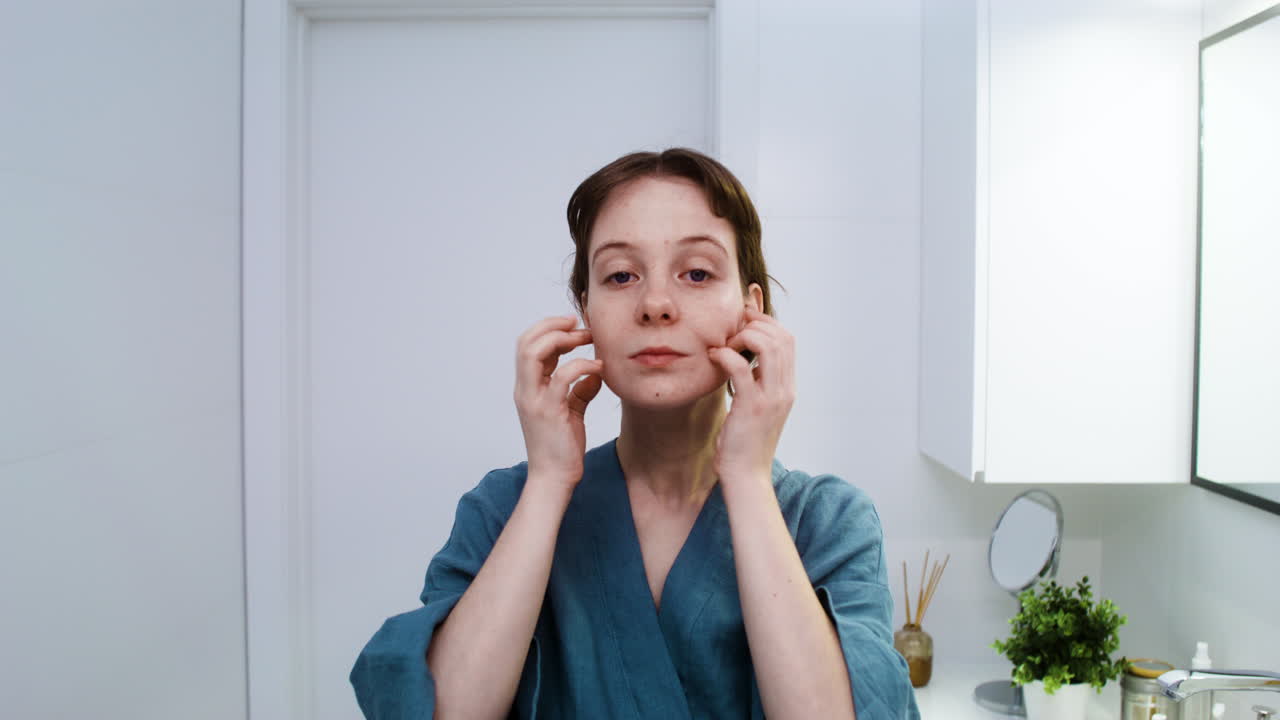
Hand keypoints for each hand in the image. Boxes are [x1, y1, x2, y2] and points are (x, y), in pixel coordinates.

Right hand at [513, 315, 604, 485]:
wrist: (554, 478)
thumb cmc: (561, 448)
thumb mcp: (571, 412)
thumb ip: (580, 391)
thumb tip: (595, 373)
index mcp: (527, 388)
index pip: (527, 345)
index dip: (549, 329)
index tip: (574, 326)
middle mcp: (525, 390)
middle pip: (525, 342)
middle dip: (552, 326)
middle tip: (580, 325)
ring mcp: (533, 399)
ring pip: (533, 352)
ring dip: (561, 339)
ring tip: (586, 339)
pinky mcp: (549, 411)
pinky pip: (563, 377)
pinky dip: (582, 365)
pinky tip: (598, 368)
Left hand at [706, 308, 795, 480]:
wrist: (746, 475)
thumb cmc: (745, 442)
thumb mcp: (756, 405)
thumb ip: (757, 381)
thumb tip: (746, 357)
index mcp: (787, 387)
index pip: (788, 340)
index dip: (767, 322)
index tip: (744, 320)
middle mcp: (785, 389)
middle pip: (782, 337)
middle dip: (756, 323)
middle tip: (732, 328)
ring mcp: (771, 398)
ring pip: (768, 346)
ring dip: (743, 336)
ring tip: (725, 344)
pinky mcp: (751, 407)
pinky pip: (741, 368)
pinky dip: (726, 355)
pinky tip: (714, 357)